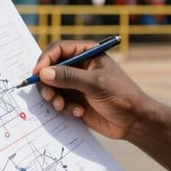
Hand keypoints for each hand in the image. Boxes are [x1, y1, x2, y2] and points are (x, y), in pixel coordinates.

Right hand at [32, 39, 147, 139]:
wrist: (133, 121)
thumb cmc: (120, 95)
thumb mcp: (95, 84)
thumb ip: (69, 77)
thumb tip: (43, 72)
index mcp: (87, 53)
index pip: (59, 49)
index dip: (45, 59)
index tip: (37, 74)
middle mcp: (80, 66)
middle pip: (51, 69)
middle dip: (47, 84)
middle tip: (49, 96)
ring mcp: (77, 84)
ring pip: (52, 87)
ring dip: (54, 98)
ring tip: (63, 107)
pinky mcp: (75, 100)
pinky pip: (59, 102)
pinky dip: (64, 108)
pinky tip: (79, 113)